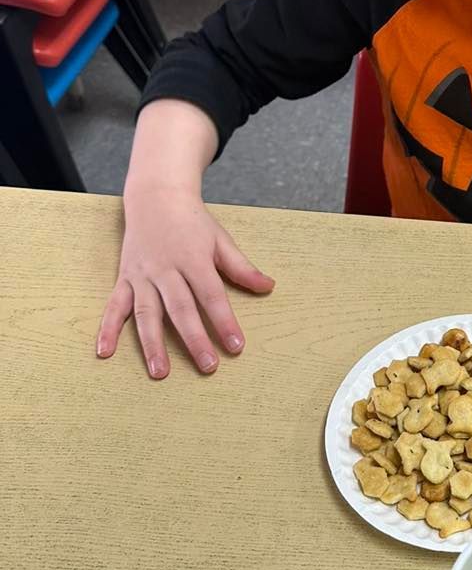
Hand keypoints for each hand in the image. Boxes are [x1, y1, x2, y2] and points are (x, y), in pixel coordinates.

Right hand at [97, 188, 274, 378]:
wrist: (156, 197)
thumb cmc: (192, 222)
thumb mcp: (221, 240)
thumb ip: (242, 268)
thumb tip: (269, 287)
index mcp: (193, 259)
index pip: (211, 295)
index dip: (224, 321)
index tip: (236, 346)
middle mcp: (166, 269)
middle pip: (180, 309)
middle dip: (194, 340)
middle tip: (208, 367)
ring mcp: (142, 275)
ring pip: (147, 313)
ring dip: (152, 344)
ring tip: (159, 372)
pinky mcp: (125, 278)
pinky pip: (115, 306)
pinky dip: (108, 329)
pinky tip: (104, 352)